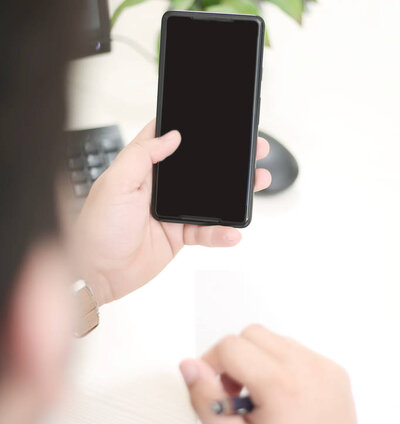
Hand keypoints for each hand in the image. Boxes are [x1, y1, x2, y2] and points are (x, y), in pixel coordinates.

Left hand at [76, 120, 270, 304]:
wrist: (97, 272)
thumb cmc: (97, 228)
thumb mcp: (115, 183)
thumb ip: (142, 155)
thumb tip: (171, 135)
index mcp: (142, 167)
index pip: (169, 139)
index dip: (191, 128)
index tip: (216, 119)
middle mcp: (160, 188)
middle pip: (199, 168)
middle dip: (227, 159)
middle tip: (251, 149)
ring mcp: (172, 212)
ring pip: (211, 198)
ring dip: (234, 193)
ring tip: (257, 182)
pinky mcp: (179, 236)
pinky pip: (206, 232)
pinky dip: (221, 233)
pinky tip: (232, 231)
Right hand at [179, 324, 367, 423]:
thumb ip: (205, 400)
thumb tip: (191, 367)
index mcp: (281, 385)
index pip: (230, 346)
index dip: (212, 364)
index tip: (216, 389)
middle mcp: (307, 369)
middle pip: (252, 335)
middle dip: (235, 360)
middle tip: (237, 396)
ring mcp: (324, 368)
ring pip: (274, 340)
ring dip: (258, 361)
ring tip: (260, 398)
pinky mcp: (334, 372)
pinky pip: (296, 350)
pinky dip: (281, 365)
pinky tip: (282, 397)